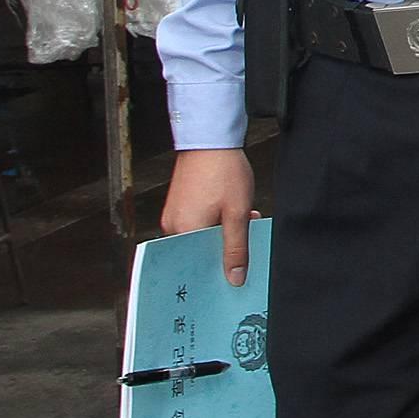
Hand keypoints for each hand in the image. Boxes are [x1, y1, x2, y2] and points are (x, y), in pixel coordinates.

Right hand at [159, 147, 258, 285]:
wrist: (211, 138)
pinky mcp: (180, 203)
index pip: (199, 265)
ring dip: (223, 233)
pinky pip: (197, 222)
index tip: (236, 276)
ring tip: (244, 220)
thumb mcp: (238, 213)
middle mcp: (172, 226)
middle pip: (199, 251)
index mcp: (184, 232)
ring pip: (201, 235)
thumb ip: (236, 248)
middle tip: (245, 245)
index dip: (219, 271)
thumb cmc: (224, 171)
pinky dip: (215, 222)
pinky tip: (234, 212)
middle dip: (224, 250)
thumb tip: (234, 279)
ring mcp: (175, 213)